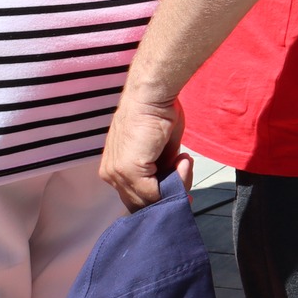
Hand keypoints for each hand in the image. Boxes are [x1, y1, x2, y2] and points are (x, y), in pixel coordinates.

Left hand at [100, 90, 192, 211]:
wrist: (151, 96)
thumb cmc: (156, 114)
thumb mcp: (160, 148)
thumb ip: (162, 168)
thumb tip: (173, 183)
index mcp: (114, 169)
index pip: (135, 195)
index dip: (159, 196)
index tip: (181, 189)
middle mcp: (111, 174)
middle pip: (142, 202)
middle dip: (169, 192)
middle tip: (186, 171)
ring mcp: (118, 174)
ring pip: (149, 199)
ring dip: (176, 184)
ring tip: (185, 162)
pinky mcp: (129, 170)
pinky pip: (155, 192)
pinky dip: (176, 181)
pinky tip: (183, 161)